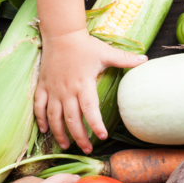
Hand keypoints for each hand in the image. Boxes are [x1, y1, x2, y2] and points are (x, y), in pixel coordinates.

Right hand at [34, 30, 146, 152]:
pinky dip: (40, 119)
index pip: (90, 109)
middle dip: (79, 137)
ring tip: (67, 146)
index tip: (102, 137)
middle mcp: (67, 90)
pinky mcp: (43, 86)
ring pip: (54, 117)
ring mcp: (53, 89)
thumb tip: (145, 60)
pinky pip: (39, 106)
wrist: (60, 33)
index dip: (95, 124)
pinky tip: (45, 131)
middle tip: (87, 149)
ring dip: (60, 133)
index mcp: (84, 84)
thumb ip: (125, 60)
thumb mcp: (106, 52)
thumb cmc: (85, 45)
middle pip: (71, 119)